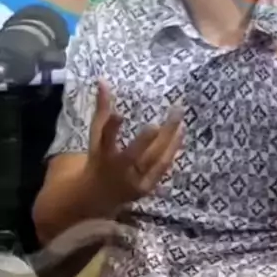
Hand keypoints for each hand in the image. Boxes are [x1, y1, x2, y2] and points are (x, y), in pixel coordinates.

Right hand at [86, 80, 183, 208]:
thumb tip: (102, 80)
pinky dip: (172, 150)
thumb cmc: (99, 158)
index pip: (105, 141)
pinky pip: (162, 168)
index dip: (112, 128)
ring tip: (180, 118)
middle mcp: (117, 171)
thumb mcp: (96, 135)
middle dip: (150, 138)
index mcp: (101, 156)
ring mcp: (133, 182)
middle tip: (169, 116)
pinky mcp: (146, 188)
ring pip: (155, 160)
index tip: (120, 113)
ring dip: (170, 139)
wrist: (97, 196)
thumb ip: (101, 109)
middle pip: (135, 154)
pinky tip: (181, 133)